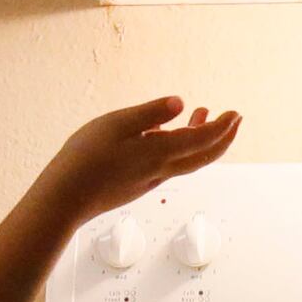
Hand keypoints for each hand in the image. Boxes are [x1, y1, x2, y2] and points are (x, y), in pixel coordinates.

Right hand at [38, 98, 239, 220]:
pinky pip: (169, 164)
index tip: (235, 113)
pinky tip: (163, 133)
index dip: (222, 126)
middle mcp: (161, 169)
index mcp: (160, 152)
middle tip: (234, 118)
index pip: (203, 139)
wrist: (66, 199)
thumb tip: (181, 103)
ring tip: (198, 113)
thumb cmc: (86, 158)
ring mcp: (150, 180)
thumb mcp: (117, 124)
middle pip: (205, 156)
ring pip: (187, 160)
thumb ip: (150, 113)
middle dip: (223, 136)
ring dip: (200, 138)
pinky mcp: (138, 184)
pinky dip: (179, 146)